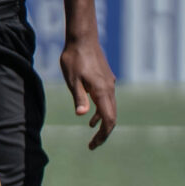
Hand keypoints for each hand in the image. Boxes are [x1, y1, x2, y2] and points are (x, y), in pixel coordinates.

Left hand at [61, 33, 116, 148]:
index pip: (109, 119)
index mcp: (102, 91)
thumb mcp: (72, 80)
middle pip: (112, 117)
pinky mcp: (105, 81)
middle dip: (103, 133)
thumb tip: (82, 115)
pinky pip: (106, 101)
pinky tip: (91, 118)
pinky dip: (101, 112)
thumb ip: (78, 97)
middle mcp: (109, 89)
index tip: (93, 145)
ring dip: (102, 123)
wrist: (82, 40)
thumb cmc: (74, 59)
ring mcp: (108, 84)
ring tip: (92, 135)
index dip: (103, 134)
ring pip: (110, 109)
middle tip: (92, 145)